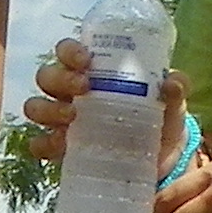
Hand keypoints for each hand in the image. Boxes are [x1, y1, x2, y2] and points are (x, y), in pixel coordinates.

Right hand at [20, 39, 189, 173]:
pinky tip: (60, 145)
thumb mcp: (172, 102)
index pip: (67, 51)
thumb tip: (172, 83)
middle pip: (47, 76)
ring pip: (36, 107)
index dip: (69, 50)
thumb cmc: (160, 119)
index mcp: (92, 72)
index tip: (85, 59)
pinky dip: (43, 144)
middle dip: (60, 78)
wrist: (161, 162)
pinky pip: (38, 145)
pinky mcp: (62, 150)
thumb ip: (176, 88)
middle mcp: (70, 93)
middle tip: (84, 87)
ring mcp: (63, 121)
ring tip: (71, 116)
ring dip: (48, 109)